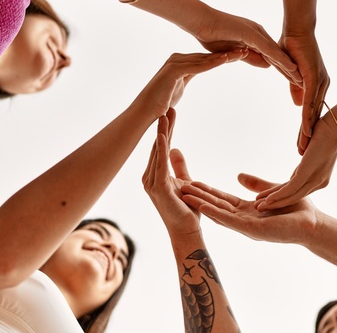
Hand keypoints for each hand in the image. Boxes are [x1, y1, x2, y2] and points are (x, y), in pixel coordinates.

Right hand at [138, 51, 246, 118]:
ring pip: (205, 59)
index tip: (240, 55)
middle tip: (246, 50)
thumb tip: (193, 75)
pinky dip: (212, 63)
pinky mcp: (173, 70)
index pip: (207, 58)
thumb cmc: (161, 102)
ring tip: (241, 53)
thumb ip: (187, 77)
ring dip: (224, 56)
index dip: (224, 56)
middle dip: (228, 53)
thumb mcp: (180, 87)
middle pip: (208, 56)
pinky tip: (225, 59)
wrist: (146, 111)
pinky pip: (197, 66)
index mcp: (181, 62)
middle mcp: (178, 59)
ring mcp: (175, 63)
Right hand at [142, 109, 199, 236]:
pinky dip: (161, 150)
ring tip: (164, 115)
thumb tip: (175, 148)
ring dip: (162, 133)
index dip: (166, 129)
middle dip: (163, 127)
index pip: (161, 147)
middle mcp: (149, 178)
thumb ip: (178, 165)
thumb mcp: (184, 181)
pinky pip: (160, 166)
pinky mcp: (159, 189)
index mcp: (155, 175)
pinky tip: (164, 136)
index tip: (170, 111)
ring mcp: (151, 184)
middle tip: (167, 105)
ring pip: (157, 153)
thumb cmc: (186, 209)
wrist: (187, 231)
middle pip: (158, 146)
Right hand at [181, 174, 318, 244]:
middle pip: (216, 206)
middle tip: (178, 188)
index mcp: (247, 211)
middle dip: (198, 197)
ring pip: (219, 213)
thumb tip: (238, 175)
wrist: (314, 224)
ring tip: (184, 195)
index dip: (206, 191)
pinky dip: (215, 213)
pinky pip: (231, 220)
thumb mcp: (271, 191)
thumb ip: (255, 185)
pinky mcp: (253, 230)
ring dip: (201, 204)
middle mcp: (244, 220)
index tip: (190, 182)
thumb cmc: (297, 210)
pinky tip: (203, 207)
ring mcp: (247, 226)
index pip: (222, 200)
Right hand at [194, 10, 302, 86]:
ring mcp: (255, 32)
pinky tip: (290, 67)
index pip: (271, 56)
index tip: (291, 80)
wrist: (200, 21)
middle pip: (277, 54)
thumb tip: (264, 65)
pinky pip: (268, 48)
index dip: (281, 68)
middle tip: (301, 82)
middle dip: (289, 69)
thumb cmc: (212, 35)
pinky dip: (280, 58)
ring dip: (288, 66)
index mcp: (254, 37)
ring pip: (276, 52)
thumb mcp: (233, 52)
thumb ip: (248, 57)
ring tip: (300, 78)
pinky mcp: (251, 33)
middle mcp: (258, 33)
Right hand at [253, 114, 336, 209]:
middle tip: (259, 207)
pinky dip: (278, 195)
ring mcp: (315, 179)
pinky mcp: (309, 172)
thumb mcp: (312, 152)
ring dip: (274, 202)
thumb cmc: (325, 134)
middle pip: (294, 197)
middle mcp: (319, 183)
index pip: (297, 191)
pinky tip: (268, 199)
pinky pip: (291, 188)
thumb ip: (305, 162)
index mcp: (319, 179)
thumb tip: (300, 160)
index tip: (267, 200)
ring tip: (259, 206)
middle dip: (275, 203)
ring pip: (291, 196)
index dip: (281, 196)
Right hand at [279, 32, 329, 153]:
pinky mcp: (314, 79)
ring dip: (307, 133)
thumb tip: (296, 103)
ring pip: (313, 114)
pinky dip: (307, 118)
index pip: (311, 112)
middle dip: (307, 137)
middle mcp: (322, 86)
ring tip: (302, 149)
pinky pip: (310, 103)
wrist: (296, 27)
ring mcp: (320, 83)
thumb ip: (294, 87)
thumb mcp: (291, 73)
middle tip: (302, 155)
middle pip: (314, 117)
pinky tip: (305, 132)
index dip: (306, 129)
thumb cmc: (292, 45)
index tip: (301, 144)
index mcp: (317, 84)